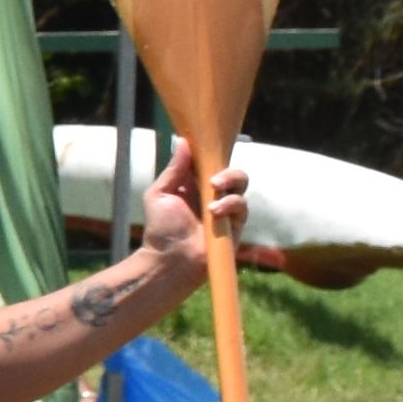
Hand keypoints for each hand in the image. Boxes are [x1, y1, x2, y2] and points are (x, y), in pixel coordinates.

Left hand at [138, 143, 245, 273]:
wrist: (169, 259)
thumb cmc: (160, 229)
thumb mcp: (160, 194)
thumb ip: (174, 169)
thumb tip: (183, 141)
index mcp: (195, 185)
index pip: (211, 163)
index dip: (212, 154)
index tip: (208, 148)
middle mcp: (213, 195)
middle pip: (232, 172)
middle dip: (227, 171)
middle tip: (213, 180)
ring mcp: (226, 210)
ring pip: (242, 185)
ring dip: (230, 185)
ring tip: (214, 193)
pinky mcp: (235, 225)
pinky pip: (242, 207)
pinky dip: (232, 204)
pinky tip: (216, 211)